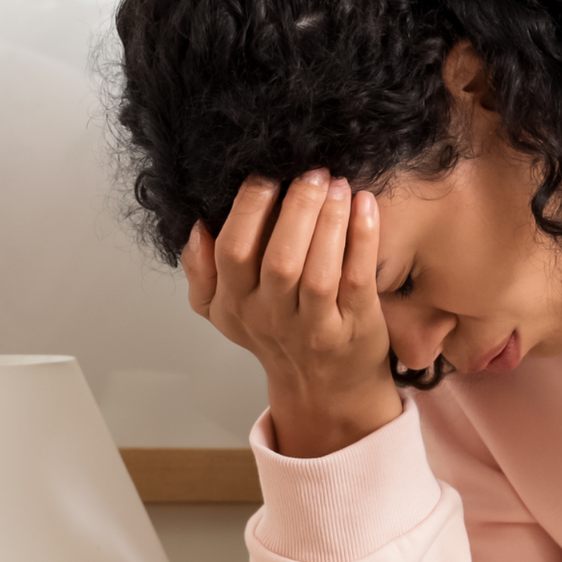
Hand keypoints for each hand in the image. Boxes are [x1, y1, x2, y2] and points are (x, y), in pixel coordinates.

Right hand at [182, 172, 403, 457]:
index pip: (233, 252)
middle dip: (295, 208)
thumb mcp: (226, 313)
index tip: (266, 174)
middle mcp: (272, 318)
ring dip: (329, 221)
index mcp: (236, 305)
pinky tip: (366, 204)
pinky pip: (357, 279)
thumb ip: (202, 273)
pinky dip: (363, 238)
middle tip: (311, 171)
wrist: (325, 390)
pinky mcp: (355, 326)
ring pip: (319, 270)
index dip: (248, 209)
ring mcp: (315, 326)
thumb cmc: (278, 335)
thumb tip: (196, 228)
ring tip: (337, 183)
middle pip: (279, 259)